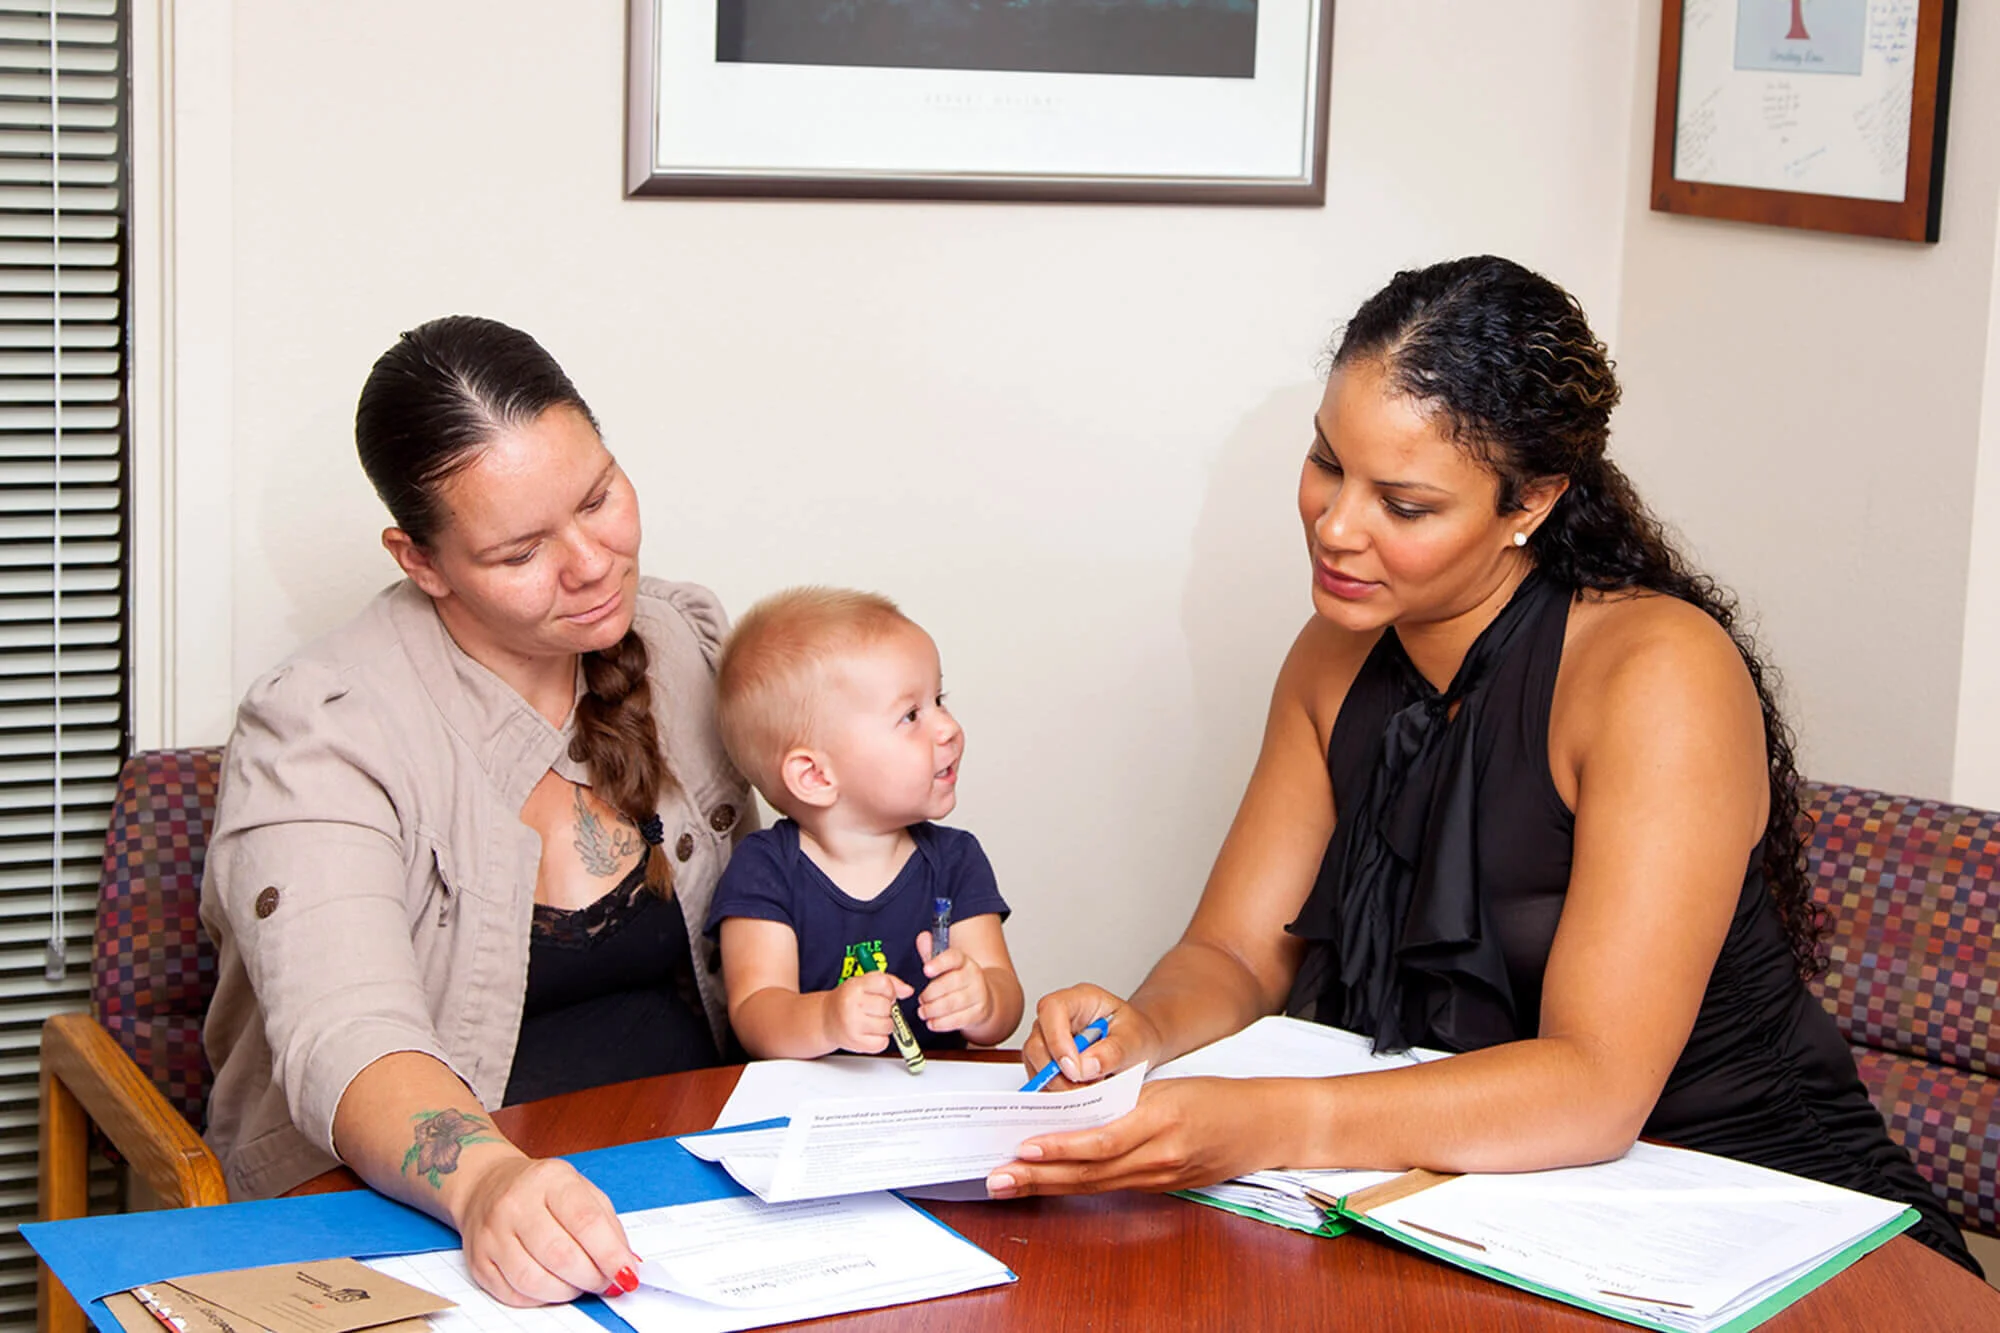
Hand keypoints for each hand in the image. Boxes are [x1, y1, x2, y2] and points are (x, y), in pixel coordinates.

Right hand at [455, 1155, 641, 1305]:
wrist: (487, 1185)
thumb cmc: (542, 1190)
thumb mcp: (581, 1190)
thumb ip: (608, 1226)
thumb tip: (628, 1265)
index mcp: (550, 1179)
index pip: (585, 1221)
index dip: (610, 1254)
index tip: (627, 1274)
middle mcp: (516, 1204)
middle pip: (560, 1255)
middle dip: (592, 1277)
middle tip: (605, 1282)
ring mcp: (492, 1234)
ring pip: (534, 1280)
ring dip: (567, 1291)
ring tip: (579, 1283)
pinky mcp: (478, 1261)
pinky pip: (514, 1295)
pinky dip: (541, 1298)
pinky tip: (551, 1285)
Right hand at [824, 970, 914, 1052]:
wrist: (826, 1020)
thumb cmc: (848, 1000)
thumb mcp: (864, 983)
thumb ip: (889, 983)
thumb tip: (908, 991)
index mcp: (855, 986)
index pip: (885, 984)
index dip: (889, 991)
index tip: (884, 994)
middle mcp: (852, 1004)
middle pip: (887, 1006)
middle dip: (886, 1009)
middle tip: (875, 1010)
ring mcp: (853, 1024)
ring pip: (888, 1026)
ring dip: (884, 1025)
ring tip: (871, 1021)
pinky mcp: (856, 1042)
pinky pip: (883, 1042)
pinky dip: (880, 1039)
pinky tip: (869, 1033)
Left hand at [914, 931, 991, 1032]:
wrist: (985, 998)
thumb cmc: (959, 982)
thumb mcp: (946, 966)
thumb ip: (931, 953)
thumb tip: (923, 938)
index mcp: (964, 961)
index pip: (953, 957)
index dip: (939, 963)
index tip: (926, 969)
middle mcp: (974, 975)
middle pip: (949, 983)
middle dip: (930, 994)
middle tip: (922, 999)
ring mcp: (978, 994)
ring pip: (952, 1003)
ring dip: (933, 1010)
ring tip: (924, 1011)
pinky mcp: (978, 1012)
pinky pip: (957, 1019)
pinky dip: (941, 1023)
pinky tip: (932, 1022)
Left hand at [986, 1077, 1277, 1198]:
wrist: (1263, 1126)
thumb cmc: (1218, 1097)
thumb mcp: (1168, 1086)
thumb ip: (1124, 1100)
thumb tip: (1072, 1108)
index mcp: (1159, 1121)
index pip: (1101, 1141)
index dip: (1060, 1148)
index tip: (1024, 1147)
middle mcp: (1157, 1157)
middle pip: (1089, 1171)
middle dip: (1039, 1176)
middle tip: (997, 1178)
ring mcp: (1159, 1178)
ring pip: (1095, 1184)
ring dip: (1049, 1186)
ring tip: (1010, 1184)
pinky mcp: (1161, 1187)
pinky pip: (1112, 1186)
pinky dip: (1078, 1184)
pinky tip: (1051, 1183)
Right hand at [1022, 984, 1162, 1086]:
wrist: (1139, 1046)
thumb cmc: (1137, 1035)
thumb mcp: (1135, 1041)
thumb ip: (1112, 1052)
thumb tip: (1084, 1067)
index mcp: (1080, 1000)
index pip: (1052, 1009)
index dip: (1057, 1040)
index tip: (1074, 1069)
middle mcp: (1058, 1018)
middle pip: (1037, 1041)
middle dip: (1057, 1072)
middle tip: (1084, 1089)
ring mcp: (1049, 1039)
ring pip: (1035, 1063)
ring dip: (1058, 1085)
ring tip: (1089, 1091)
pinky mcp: (1047, 1062)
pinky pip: (1040, 1079)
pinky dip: (1057, 1092)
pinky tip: (1081, 1094)